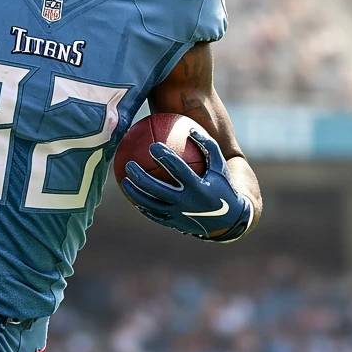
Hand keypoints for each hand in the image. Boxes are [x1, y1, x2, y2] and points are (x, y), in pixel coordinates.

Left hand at [122, 128, 251, 241]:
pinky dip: (142, 206)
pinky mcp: (174, 224)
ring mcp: (179, 215)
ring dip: (135, 193)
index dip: (165, 157)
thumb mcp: (220, 165)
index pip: (178, 170)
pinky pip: (154, 215)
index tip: (152, 146)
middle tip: (129, 164)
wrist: (228, 219)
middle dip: (141, 177)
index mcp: (198, 187)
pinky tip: (133, 196)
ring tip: (124, 181)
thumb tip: (189, 127)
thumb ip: (207, 145)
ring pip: (151, 205)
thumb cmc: (222, 186)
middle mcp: (187, 203)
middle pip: (158, 189)